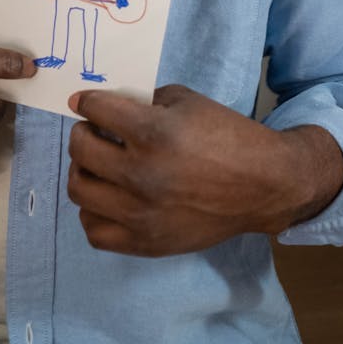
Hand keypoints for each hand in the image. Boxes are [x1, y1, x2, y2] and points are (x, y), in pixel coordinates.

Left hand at [67, 85, 342, 256]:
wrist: (262, 185)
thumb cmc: (226, 136)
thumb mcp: (186, 101)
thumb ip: (143, 101)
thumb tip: (108, 107)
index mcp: (153, 133)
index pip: (94, 110)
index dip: (86, 101)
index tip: (85, 102)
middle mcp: (141, 175)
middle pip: (79, 150)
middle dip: (82, 133)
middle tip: (95, 132)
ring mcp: (141, 214)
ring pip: (79, 191)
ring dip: (83, 171)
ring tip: (99, 165)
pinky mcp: (146, 242)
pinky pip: (94, 231)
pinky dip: (93, 211)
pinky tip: (108, 198)